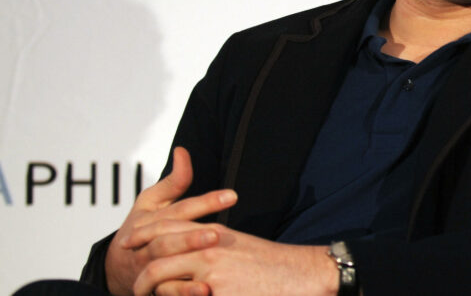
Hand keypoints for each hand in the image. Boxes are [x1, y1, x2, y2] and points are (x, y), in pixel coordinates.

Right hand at [105, 147, 237, 295]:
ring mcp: (146, 267)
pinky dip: (183, 291)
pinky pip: (165, 291)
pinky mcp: (150, 288)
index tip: (232, 196)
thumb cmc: (140, 229)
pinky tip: (205, 290)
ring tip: (211, 256)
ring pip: (163, 265)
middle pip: (168, 238)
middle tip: (217, 233)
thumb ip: (173, 181)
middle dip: (191, 236)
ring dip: (186, 262)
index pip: (180, 209)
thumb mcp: (152, 203)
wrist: (115, 267)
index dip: (205, 202)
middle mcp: (146, 243)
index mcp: (150, 220)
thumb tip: (183, 151)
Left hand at [134, 230, 338, 295]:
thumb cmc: (269, 264)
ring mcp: (211, 271)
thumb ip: (211, 243)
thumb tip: (189, 249)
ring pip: (162, 278)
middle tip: (133, 284)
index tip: (128, 242)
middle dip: (139, 271)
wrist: (297, 274)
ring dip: (149, 290)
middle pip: (158, 253)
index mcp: (213, 232)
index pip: (167, 225)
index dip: (144, 233)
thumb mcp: (237, 245)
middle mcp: (208, 247)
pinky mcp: (215, 292)